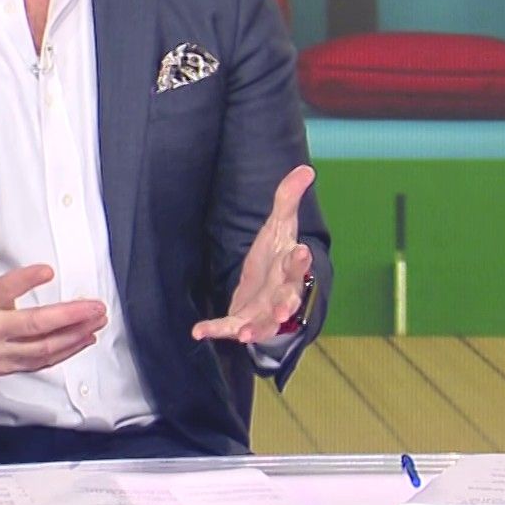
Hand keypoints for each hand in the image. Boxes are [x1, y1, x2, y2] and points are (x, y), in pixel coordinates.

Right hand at [0, 194, 106, 378]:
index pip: (4, 289)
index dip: (27, 280)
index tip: (48, 270)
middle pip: (34, 325)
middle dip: (69, 316)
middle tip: (94, 306)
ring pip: (41, 349)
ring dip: (73, 336)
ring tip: (95, 322)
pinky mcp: (3, 366)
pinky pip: (38, 362)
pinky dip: (63, 353)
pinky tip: (81, 340)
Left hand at [192, 165, 315, 343]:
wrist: (267, 289)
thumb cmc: (276, 256)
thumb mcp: (279, 225)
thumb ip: (288, 198)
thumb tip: (306, 169)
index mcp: (289, 266)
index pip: (297, 262)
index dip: (300, 259)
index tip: (303, 252)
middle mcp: (280, 292)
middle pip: (286, 299)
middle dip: (285, 305)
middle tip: (282, 309)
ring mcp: (263, 311)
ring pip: (264, 323)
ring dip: (255, 329)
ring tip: (245, 334)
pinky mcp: (242, 320)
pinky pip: (229, 327)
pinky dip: (215, 331)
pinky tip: (198, 331)